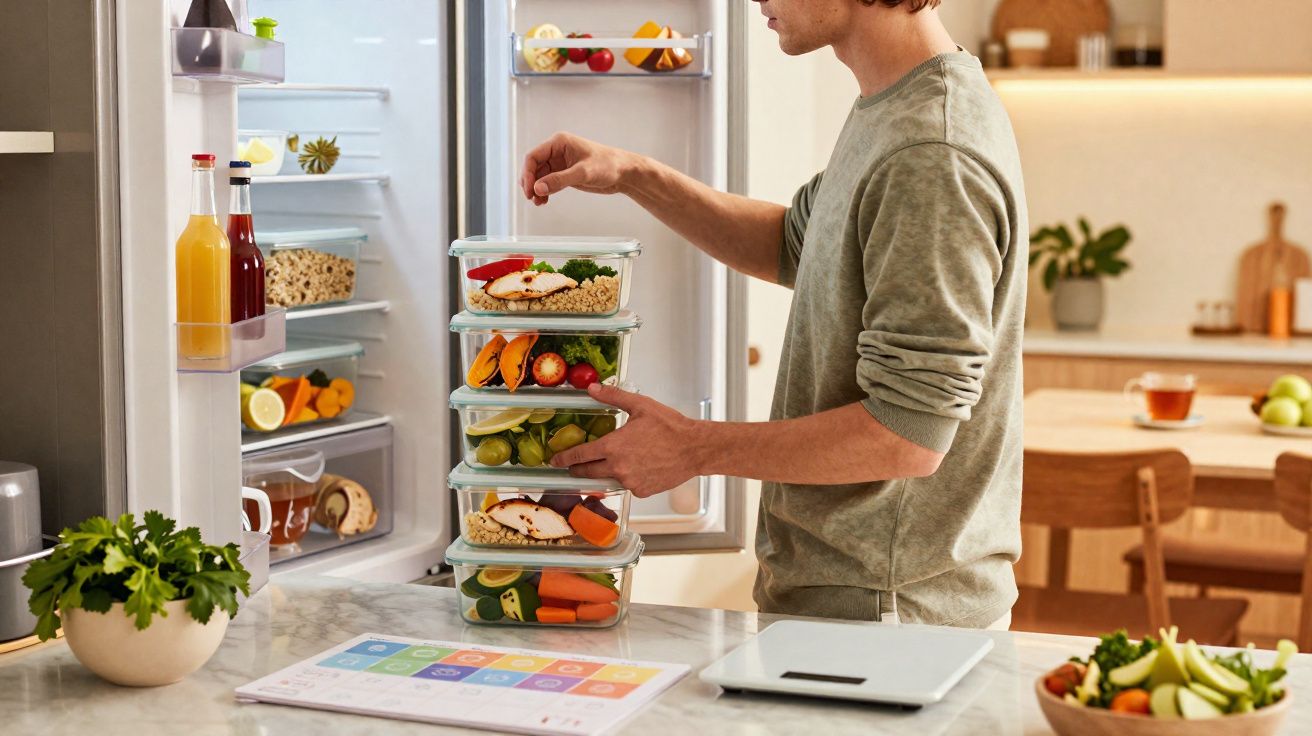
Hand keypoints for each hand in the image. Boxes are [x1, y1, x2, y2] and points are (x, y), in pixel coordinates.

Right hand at [520, 132, 637, 205]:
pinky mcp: (565, 173)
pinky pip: (548, 182)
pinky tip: (544, 200)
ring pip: (539, 176)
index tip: (529, 189)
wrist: (623, 173)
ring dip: (536, 189)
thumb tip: (538, 188)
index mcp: (559, 142)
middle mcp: (557, 151)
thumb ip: (560, 180)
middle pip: (533, 167)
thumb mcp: (583, 173)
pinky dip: (544, 191)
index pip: (533, 156)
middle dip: (530, 183)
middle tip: (532, 198)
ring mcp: (560, 163)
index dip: (527, 173)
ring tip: (539, 202)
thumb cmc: (608, 165)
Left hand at [549, 383, 703, 497]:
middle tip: (572, 466)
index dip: (564, 459)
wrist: (694, 449)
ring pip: (607, 480)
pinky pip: (627, 486)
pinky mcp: (642, 491)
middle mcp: (618, 467)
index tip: (555, 461)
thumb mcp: (640, 406)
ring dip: (604, 473)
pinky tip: (636, 467)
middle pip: (587, 473)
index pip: (579, 456)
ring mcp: (630, 482)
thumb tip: (592, 388)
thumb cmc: (670, 427)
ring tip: (609, 464)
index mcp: (613, 446)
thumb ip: (613, 397)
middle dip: (577, 470)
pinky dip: (626, 478)